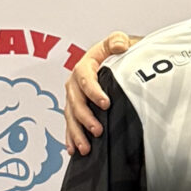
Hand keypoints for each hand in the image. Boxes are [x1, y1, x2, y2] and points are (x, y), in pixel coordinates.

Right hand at [66, 33, 135, 152]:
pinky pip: (70, 124)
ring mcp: (74, 97)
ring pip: (71, 116)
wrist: (118, 60)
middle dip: (85, 117)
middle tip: (98, 130)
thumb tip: (119, 45)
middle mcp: (75, 82)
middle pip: (75, 101)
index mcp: (85, 65)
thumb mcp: (120, 41)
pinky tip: (74, 149)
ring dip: (76, 132)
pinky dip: (71, 137)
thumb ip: (117, 41)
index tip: (105, 103)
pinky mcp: (76, 109)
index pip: (85, 78)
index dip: (94, 91)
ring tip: (85, 147)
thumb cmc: (119, 52)